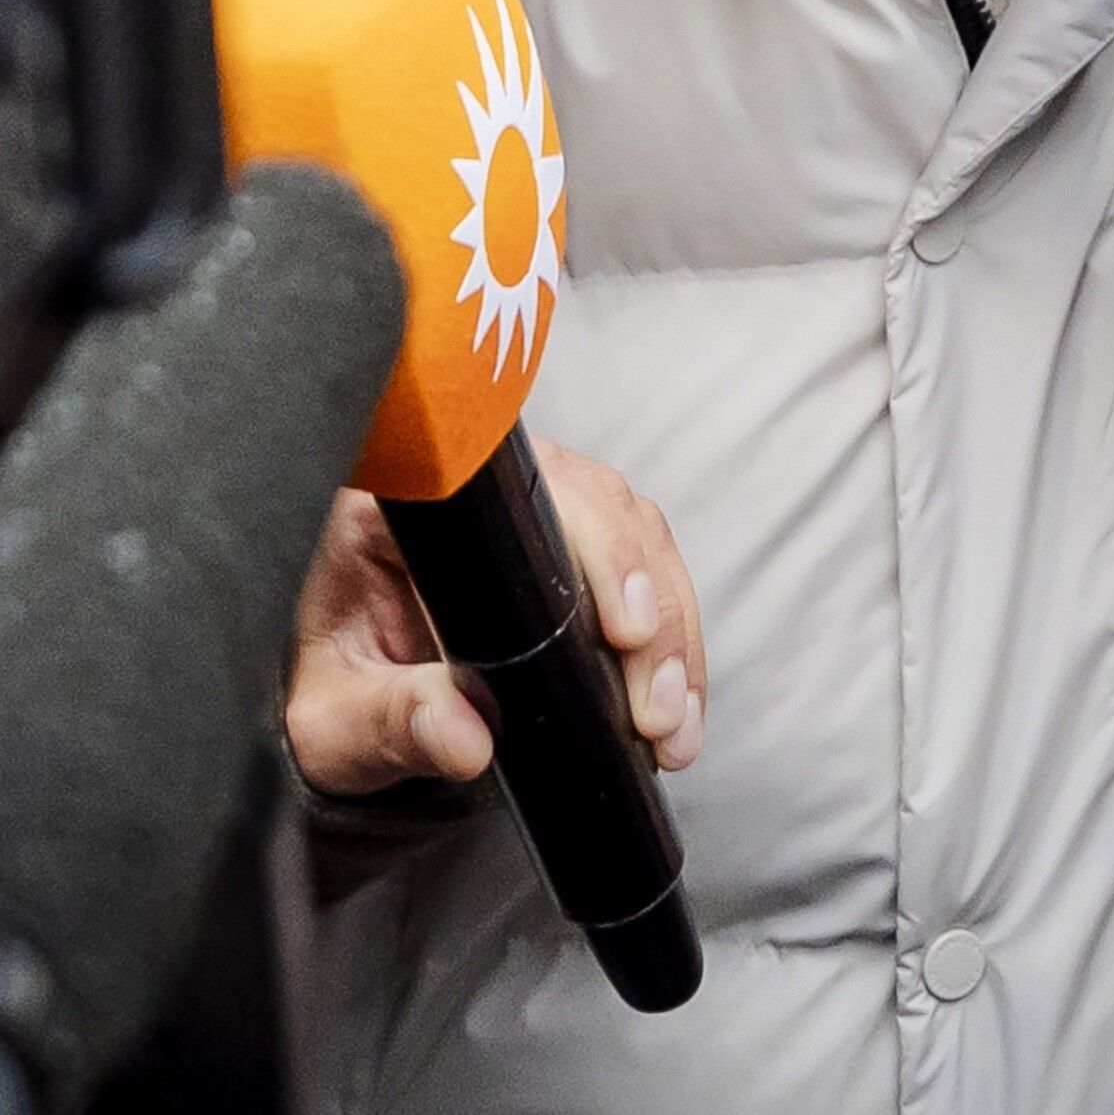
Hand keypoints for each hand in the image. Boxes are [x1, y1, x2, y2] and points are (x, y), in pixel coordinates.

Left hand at [285, 438, 706, 797]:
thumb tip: (467, 738)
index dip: (591, 543)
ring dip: (672, 626)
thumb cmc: (320, 695)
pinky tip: (680, 706)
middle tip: (657, 707)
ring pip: (634, 533)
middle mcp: (479, 487)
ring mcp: (529, 512)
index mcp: (408, 500)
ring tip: (673, 721)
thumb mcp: (333, 722)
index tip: (625, 626)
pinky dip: (671, 637)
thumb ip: (391, 721)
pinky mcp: (565, 550)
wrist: (332, 708)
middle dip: (649, 606)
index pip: (520, 490)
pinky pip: (641, 569)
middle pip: (598, 505)